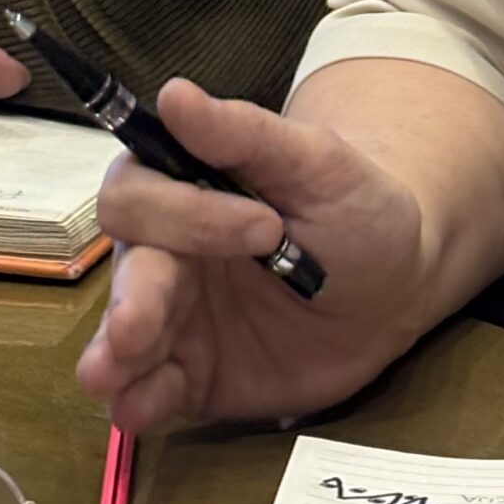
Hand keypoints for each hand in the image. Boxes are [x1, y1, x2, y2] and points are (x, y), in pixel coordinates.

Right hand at [76, 80, 431, 430]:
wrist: (395, 286)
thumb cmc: (353, 207)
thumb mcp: (316, 162)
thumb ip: (244, 134)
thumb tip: (175, 93)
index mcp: (183, 189)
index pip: (142, 194)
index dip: (185, 212)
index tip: (265, 226)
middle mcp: (165, 253)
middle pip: (126, 269)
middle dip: (132, 296)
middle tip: (141, 323)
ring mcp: (177, 320)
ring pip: (125, 335)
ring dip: (113, 353)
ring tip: (107, 371)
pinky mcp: (194, 376)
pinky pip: (155, 390)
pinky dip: (140, 402)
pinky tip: (136, 409)